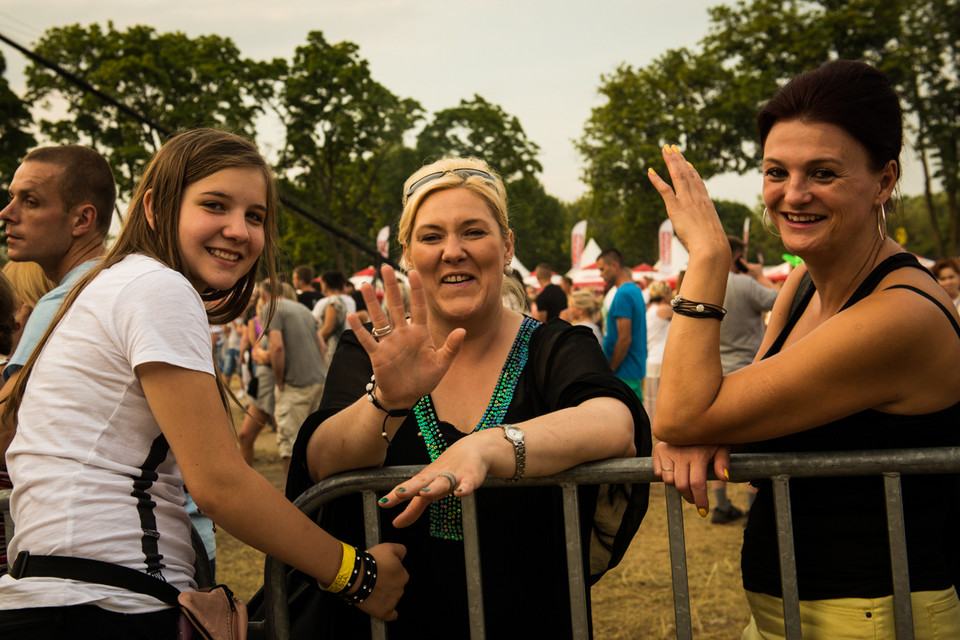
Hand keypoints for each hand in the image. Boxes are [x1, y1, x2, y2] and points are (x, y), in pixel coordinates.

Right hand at [349, 265, 463, 408]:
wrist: (406, 397)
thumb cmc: (424, 379)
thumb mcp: (441, 364)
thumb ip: (451, 347)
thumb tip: (462, 330)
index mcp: (420, 333)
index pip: (418, 307)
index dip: (416, 290)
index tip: (413, 271)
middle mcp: (403, 333)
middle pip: (396, 306)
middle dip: (391, 287)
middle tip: (384, 267)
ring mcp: (389, 343)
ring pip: (379, 318)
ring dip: (372, 302)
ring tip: (366, 285)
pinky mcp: (378, 355)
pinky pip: (368, 339)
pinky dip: (360, 329)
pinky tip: (353, 316)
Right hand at [356, 542, 407, 620]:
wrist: (356, 576)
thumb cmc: (370, 562)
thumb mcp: (388, 547)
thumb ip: (401, 550)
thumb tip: (403, 556)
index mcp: (403, 575)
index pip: (399, 575)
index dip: (389, 572)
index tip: (381, 571)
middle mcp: (400, 589)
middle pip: (395, 587)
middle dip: (387, 584)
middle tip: (375, 580)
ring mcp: (393, 601)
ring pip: (392, 598)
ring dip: (384, 595)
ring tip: (372, 589)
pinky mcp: (385, 612)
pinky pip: (391, 615)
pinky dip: (388, 612)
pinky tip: (382, 607)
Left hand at [377, 431, 494, 527]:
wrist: (473, 448)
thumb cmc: (447, 470)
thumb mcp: (429, 489)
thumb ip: (413, 508)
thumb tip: (396, 524)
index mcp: (425, 479)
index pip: (408, 487)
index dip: (395, 496)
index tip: (383, 503)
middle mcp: (436, 476)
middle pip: (422, 482)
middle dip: (410, 488)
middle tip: (399, 494)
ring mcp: (453, 476)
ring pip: (443, 482)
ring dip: (434, 488)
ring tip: (425, 494)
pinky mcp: (470, 477)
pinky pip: (467, 484)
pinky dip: (463, 488)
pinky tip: (459, 494)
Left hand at [647, 145, 729, 262]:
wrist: (712, 247)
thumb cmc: (713, 246)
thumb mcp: (711, 234)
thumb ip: (706, 230)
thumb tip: (706, 238)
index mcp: (706, 202)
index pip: (698, 182)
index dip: (692, 171)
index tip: (687, 162)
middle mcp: (697, 197)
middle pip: (687, 173)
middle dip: (679, 159)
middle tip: (672, 147)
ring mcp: (687, 201)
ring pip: (678, 175)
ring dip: (670, 161)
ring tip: (665, 149)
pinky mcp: (676, 207)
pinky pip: (665, 190)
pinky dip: (657, 180)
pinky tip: (650, 171)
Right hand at [653, 441, 729, 514]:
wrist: (688, 419)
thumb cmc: (708, 437)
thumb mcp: (721, 446)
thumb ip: (723, 461)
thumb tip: (724, 478)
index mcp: (698, 455)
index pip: (697, 484)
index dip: (700, 500)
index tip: (703, 511)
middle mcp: (681, 454)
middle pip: (681, 486)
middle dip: (689, 497)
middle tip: (695, 499)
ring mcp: (668, 452)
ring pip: (668, 480)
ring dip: (677, 485)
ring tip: (686, 481)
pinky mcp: (658, 450)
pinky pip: (658, 473)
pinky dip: (666, 476)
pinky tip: (675, 471)